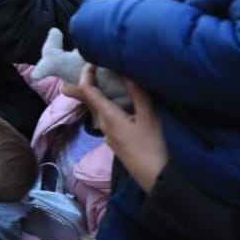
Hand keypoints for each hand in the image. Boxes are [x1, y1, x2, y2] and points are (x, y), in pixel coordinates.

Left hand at [65, 64, 165, 191]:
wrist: (157, 178)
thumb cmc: (154, 147)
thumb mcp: (149, 117)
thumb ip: (137, 93)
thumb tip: (126, 71)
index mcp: (108, 117)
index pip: (87, 91)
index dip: (85, 74)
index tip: (91, 61)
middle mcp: (103, 125)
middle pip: (86, 100)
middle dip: (83, 84)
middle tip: (87, 68)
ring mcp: (109, 135)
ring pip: (96, 109)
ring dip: (95, 94)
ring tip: (103, 80)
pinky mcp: (117, 140)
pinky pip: (105, 117)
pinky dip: (105, 104)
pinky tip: (117, 102)